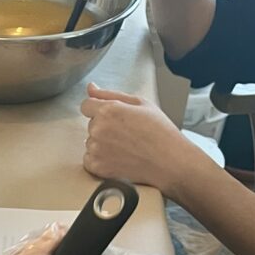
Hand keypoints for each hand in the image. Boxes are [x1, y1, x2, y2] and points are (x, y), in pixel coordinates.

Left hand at [81, 85, 198, 197]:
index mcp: (108, 110)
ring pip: (90, 142)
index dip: (98, 109)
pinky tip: (118, 158)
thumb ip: (110, 94)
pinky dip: (99, 160)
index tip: (111, 117)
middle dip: (104, 126)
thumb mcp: (140, 103)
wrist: (168, 161)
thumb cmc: (159, 131)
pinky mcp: (96, 167)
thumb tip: (90, 88)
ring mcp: (96, 149)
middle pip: (91, 124)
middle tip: (127, 133)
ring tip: (125, 147)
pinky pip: (89, 160)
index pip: (86, 105)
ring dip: (102, 144)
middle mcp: (98, 129)